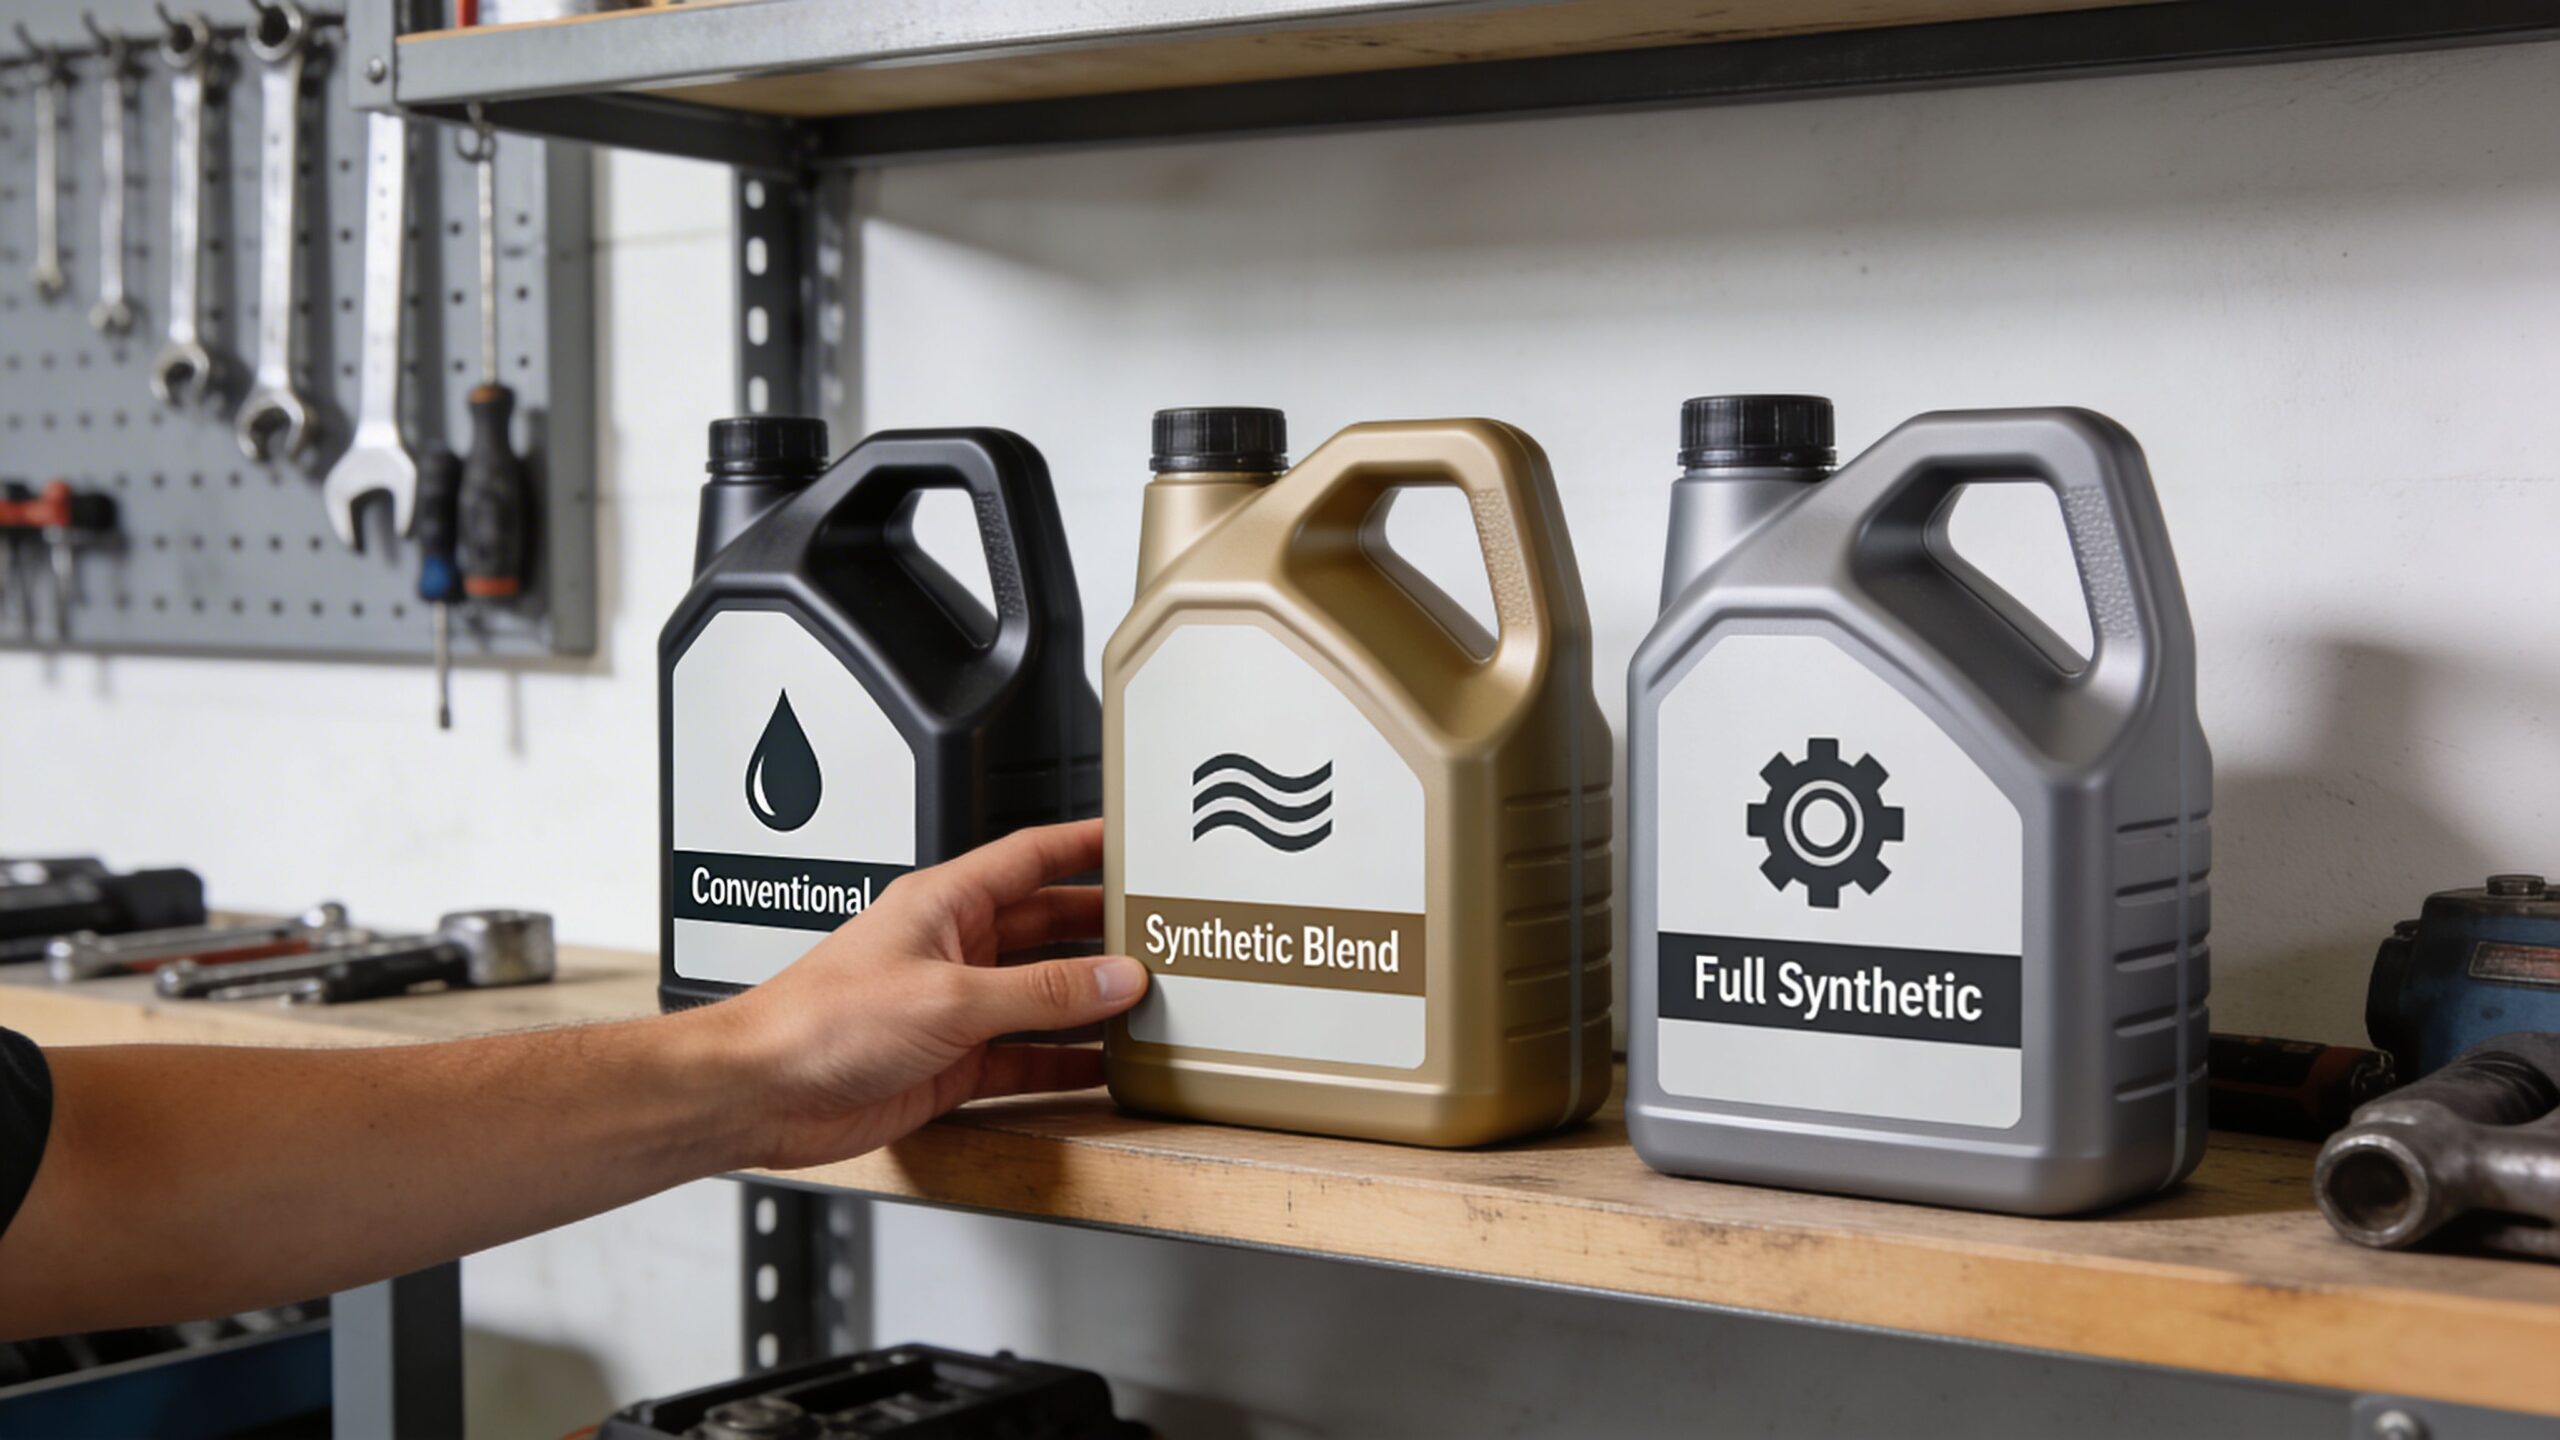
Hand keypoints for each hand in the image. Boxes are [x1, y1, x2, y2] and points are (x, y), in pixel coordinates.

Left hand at [708, 818, 1146, 1170]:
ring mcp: (953, 1007)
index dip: (1083, 844)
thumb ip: (1041, 991)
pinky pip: (1023, 1055)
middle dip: (1103, 932)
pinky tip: (1099, 1067)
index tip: (1132, 840)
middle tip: (1161, 935)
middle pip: (1047, 928)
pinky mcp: (949, 1061)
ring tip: (1148, 1004)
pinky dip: (1062, 1061)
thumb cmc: (818, 1021)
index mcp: (944, 903)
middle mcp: (951, 948)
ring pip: (1041, 996)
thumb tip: (1114, 978)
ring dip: (1089, 1003)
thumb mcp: (951, 998)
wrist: (762, 1091)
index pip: (1031, 858)